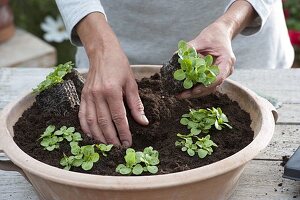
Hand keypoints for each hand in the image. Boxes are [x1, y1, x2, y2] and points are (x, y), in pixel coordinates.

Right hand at [77, 13, 148, 145]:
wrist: (102, 52)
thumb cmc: (119, 65)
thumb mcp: (131, 83)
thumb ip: (136, 104)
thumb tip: (143, 122)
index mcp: (112, 90)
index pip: (118, 117)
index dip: (123, 132)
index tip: (128, 143)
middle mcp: (97, 95)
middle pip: (104, 122)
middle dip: (111, 138)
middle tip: (118, 149)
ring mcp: (88, 96)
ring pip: (91, 122)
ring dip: (98, 137)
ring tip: (106, 147)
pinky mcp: (82, 96)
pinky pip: (82, 115)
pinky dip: (86, 128)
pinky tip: (91, 136)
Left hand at [178, 0, 255, 98]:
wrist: (222, 32)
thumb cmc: (214, 34)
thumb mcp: (202, 39)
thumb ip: (190, 47)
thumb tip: (176, 56)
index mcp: (227, 61)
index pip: (218, 78)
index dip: (206, 85)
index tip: (194, 90)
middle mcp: (226, 70)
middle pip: (212, 86)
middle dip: (196, 92)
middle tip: (181, 95)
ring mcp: (221, 73)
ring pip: (209, 88)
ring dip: (195, 92)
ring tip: (180, 95)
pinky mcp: (215, 74)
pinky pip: (206, 83)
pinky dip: (196, 86)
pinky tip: (184, 88)